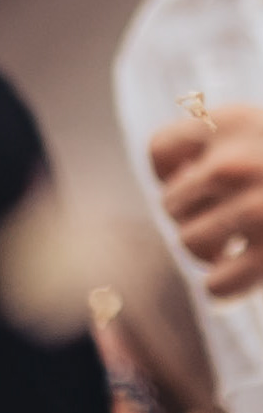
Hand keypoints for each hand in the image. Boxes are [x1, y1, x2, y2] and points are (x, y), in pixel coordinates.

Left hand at [152, 108, 262, 299]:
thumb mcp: (260, 131)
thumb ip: (215, 145)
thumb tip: (173, 186)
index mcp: (230, 123)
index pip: (160, 151)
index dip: (173, 174)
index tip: (199, 182)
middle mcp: (237, 164)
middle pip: (171, 203)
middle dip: (195, 215)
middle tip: (227, 220)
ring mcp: (259, 210)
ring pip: (192, 243)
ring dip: (209, 250)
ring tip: (235, 247)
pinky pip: (219, 286)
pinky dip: (223, 289)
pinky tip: (237, 279)